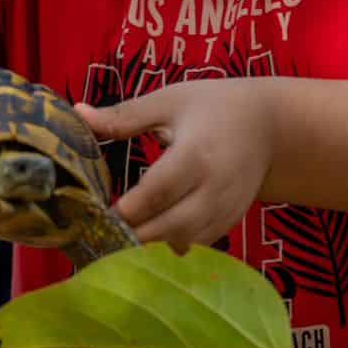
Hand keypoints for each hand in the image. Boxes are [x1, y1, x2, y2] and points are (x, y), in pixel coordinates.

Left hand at [77, 78, 278, 251]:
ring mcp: (225, 209)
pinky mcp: (230, 222)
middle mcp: (214, 188)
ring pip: (184, 243)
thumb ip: (124, 116)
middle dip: (134, 235)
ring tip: (119, 240)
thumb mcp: (170, 101)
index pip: (158, 192)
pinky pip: (198, 246)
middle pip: (171, 226)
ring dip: (152, 246)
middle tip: (100, 234)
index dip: (127, 208)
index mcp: (196, 154)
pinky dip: (171, 246)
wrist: (270, 126)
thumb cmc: (215, 106)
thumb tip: (77, 113)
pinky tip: (148, 238)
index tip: (97, 213)